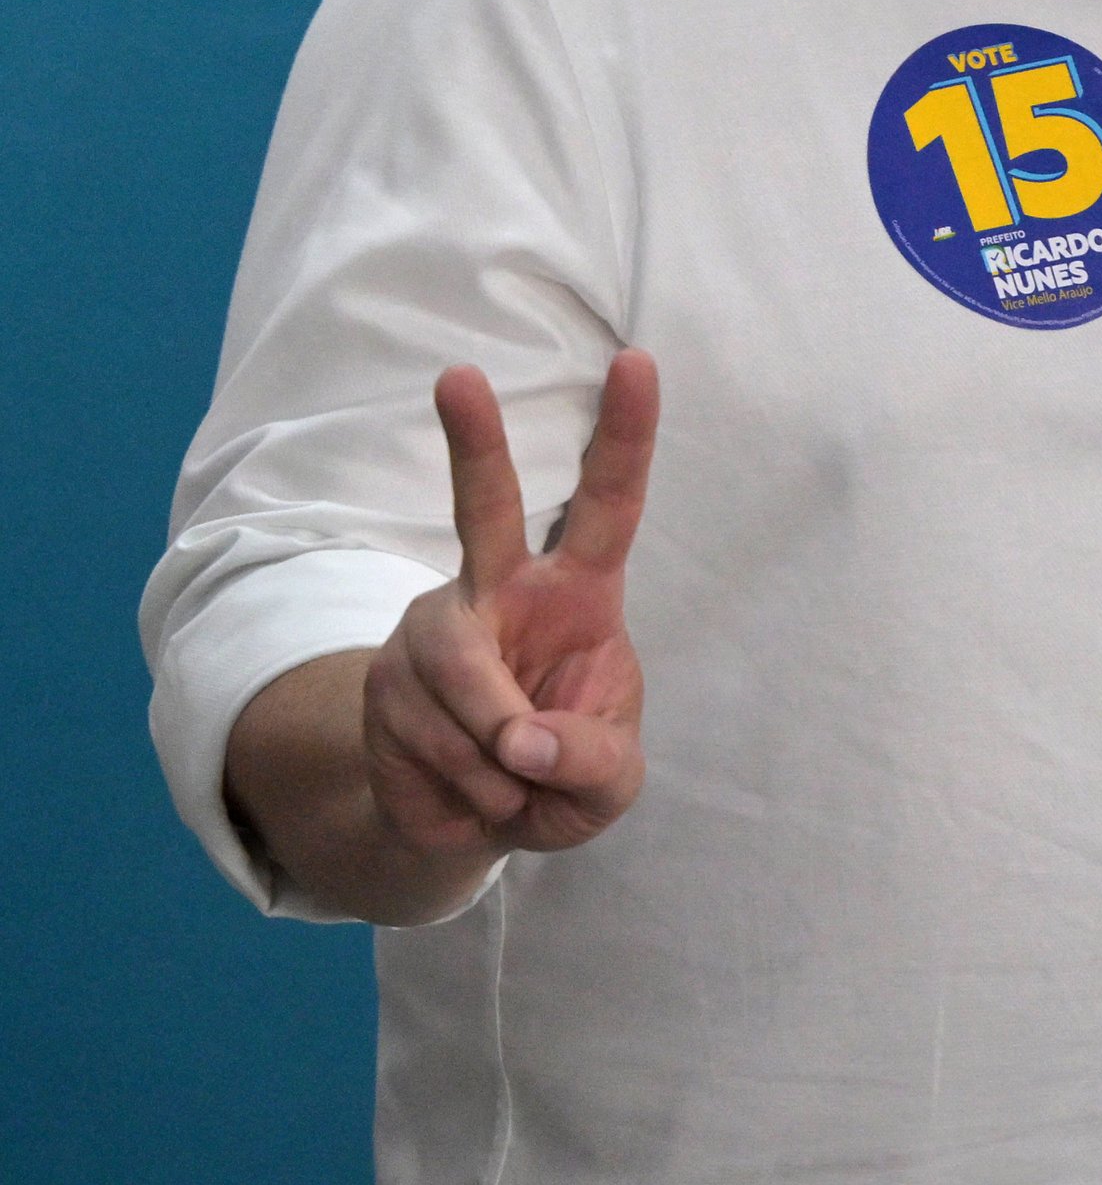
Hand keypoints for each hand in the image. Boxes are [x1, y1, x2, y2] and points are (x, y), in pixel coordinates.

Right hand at [361, 351, 658, 865]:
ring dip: (502, 766)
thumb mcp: (608, 783)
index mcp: (577, 592)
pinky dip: (467, 794)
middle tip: (458, 376)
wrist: (478, 824)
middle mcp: (497, 591)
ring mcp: (431, 632)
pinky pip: (433, 745)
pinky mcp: (382, 683)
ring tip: (515, 785)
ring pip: (467, 688)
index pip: (608, 503)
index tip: (636, 360)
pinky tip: (470, 791)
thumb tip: (521, 740)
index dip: (625, 434)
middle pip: (483, 508)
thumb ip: (589, 759)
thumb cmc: (564, 774)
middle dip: (474, 442)